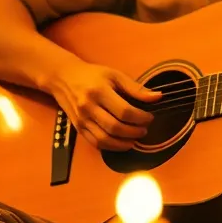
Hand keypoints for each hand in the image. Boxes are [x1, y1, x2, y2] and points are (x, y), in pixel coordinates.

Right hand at [45, 62, 160, 150]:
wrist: (64, 78)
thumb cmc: (92, 75)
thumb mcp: (114, 75)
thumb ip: (135, 88)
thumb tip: (157, 97)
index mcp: (99, 91)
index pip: (124, 111)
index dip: (140, 118)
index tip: (149, 118)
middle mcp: (88, 107)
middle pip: (115, 127)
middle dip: (134, 132)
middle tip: (144, 130)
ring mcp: (81, 120)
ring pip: (104, 140)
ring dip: (123, 144)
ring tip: (135, 139)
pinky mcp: (78, 128)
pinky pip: (95, 143)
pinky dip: (111, 147)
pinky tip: (121, 143)